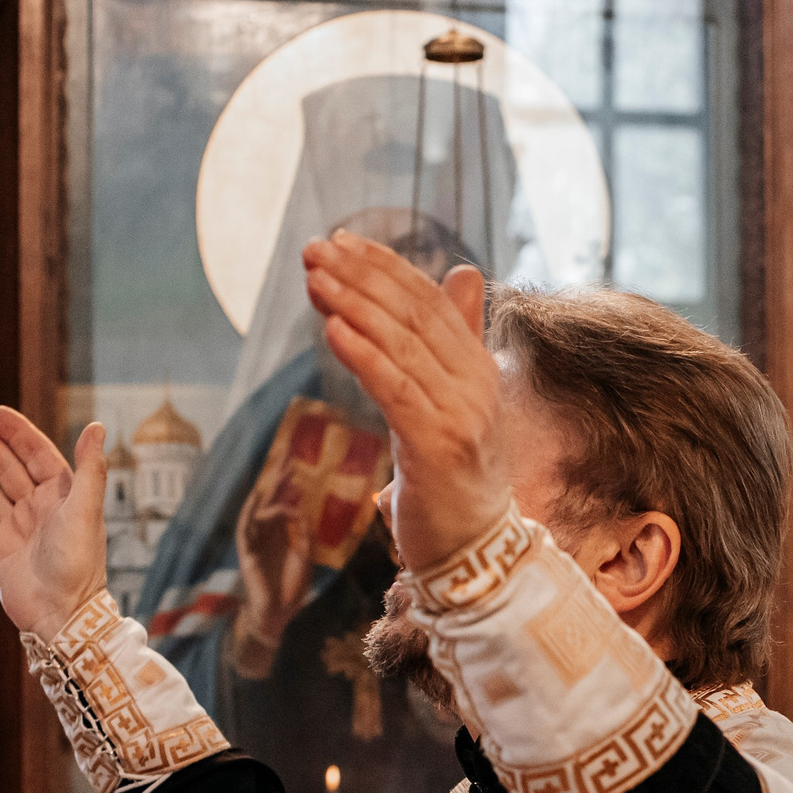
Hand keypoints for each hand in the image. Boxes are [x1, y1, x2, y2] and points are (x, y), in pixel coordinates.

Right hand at [0, 407, 109, 637]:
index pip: (37, 455)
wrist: (61, 613)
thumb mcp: (85, 510)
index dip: (18, 433)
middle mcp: (41, 508)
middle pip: (10, 467)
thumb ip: (91, 469)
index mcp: (64, 497)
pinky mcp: (0, 547)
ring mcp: (19, 527)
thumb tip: (96, 426)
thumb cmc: (79, 563)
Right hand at [231, 476, 311, 675]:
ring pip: (259, 508)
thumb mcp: (304, 556)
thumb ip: (303, 533)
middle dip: (277, 476)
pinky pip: (246, 528)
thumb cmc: (291, 588)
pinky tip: (257, 496)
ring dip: (267, 489)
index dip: (289, 485)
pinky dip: (251, 512)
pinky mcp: (247, 551)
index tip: (297, 466)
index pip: (284, 502)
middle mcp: (268, 532)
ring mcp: (256, 540)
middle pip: (271, 498)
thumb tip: (300, 508)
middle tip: (285, 453)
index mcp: (282, 533)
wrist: (278, 613)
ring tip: (277, 470)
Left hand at [301, 230, 501, 571]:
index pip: (431, 302)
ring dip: (354, 307)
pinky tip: (332, 330)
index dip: (385, 267)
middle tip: (314, 249)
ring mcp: (462, 416)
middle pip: (415, 317)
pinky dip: (364, 356)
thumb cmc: (453, 477)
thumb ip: (455, 338)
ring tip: (313, 278)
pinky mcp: (440, 447)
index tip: (339, 241)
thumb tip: (464, 272)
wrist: (473, 551)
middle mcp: (478, 386)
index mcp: (479, 369)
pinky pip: (397, 391)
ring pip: (403, 347)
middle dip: (361, 278)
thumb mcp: (453, 399)